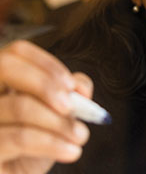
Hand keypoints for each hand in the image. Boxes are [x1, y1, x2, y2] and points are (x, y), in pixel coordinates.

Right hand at [0, 41, 91, 173]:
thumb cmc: (32, 150)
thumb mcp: (52, 118)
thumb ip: (67, 95)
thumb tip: (80, 87)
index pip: (15, 53)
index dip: (47, 64)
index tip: (71, 86)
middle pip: (6, 66)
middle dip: (46, 83)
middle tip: (71, 107)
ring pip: (21, 106)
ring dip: (61, 122)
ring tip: (80, 136)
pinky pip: (20, 138)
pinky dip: (54, 143)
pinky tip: (71, 151)